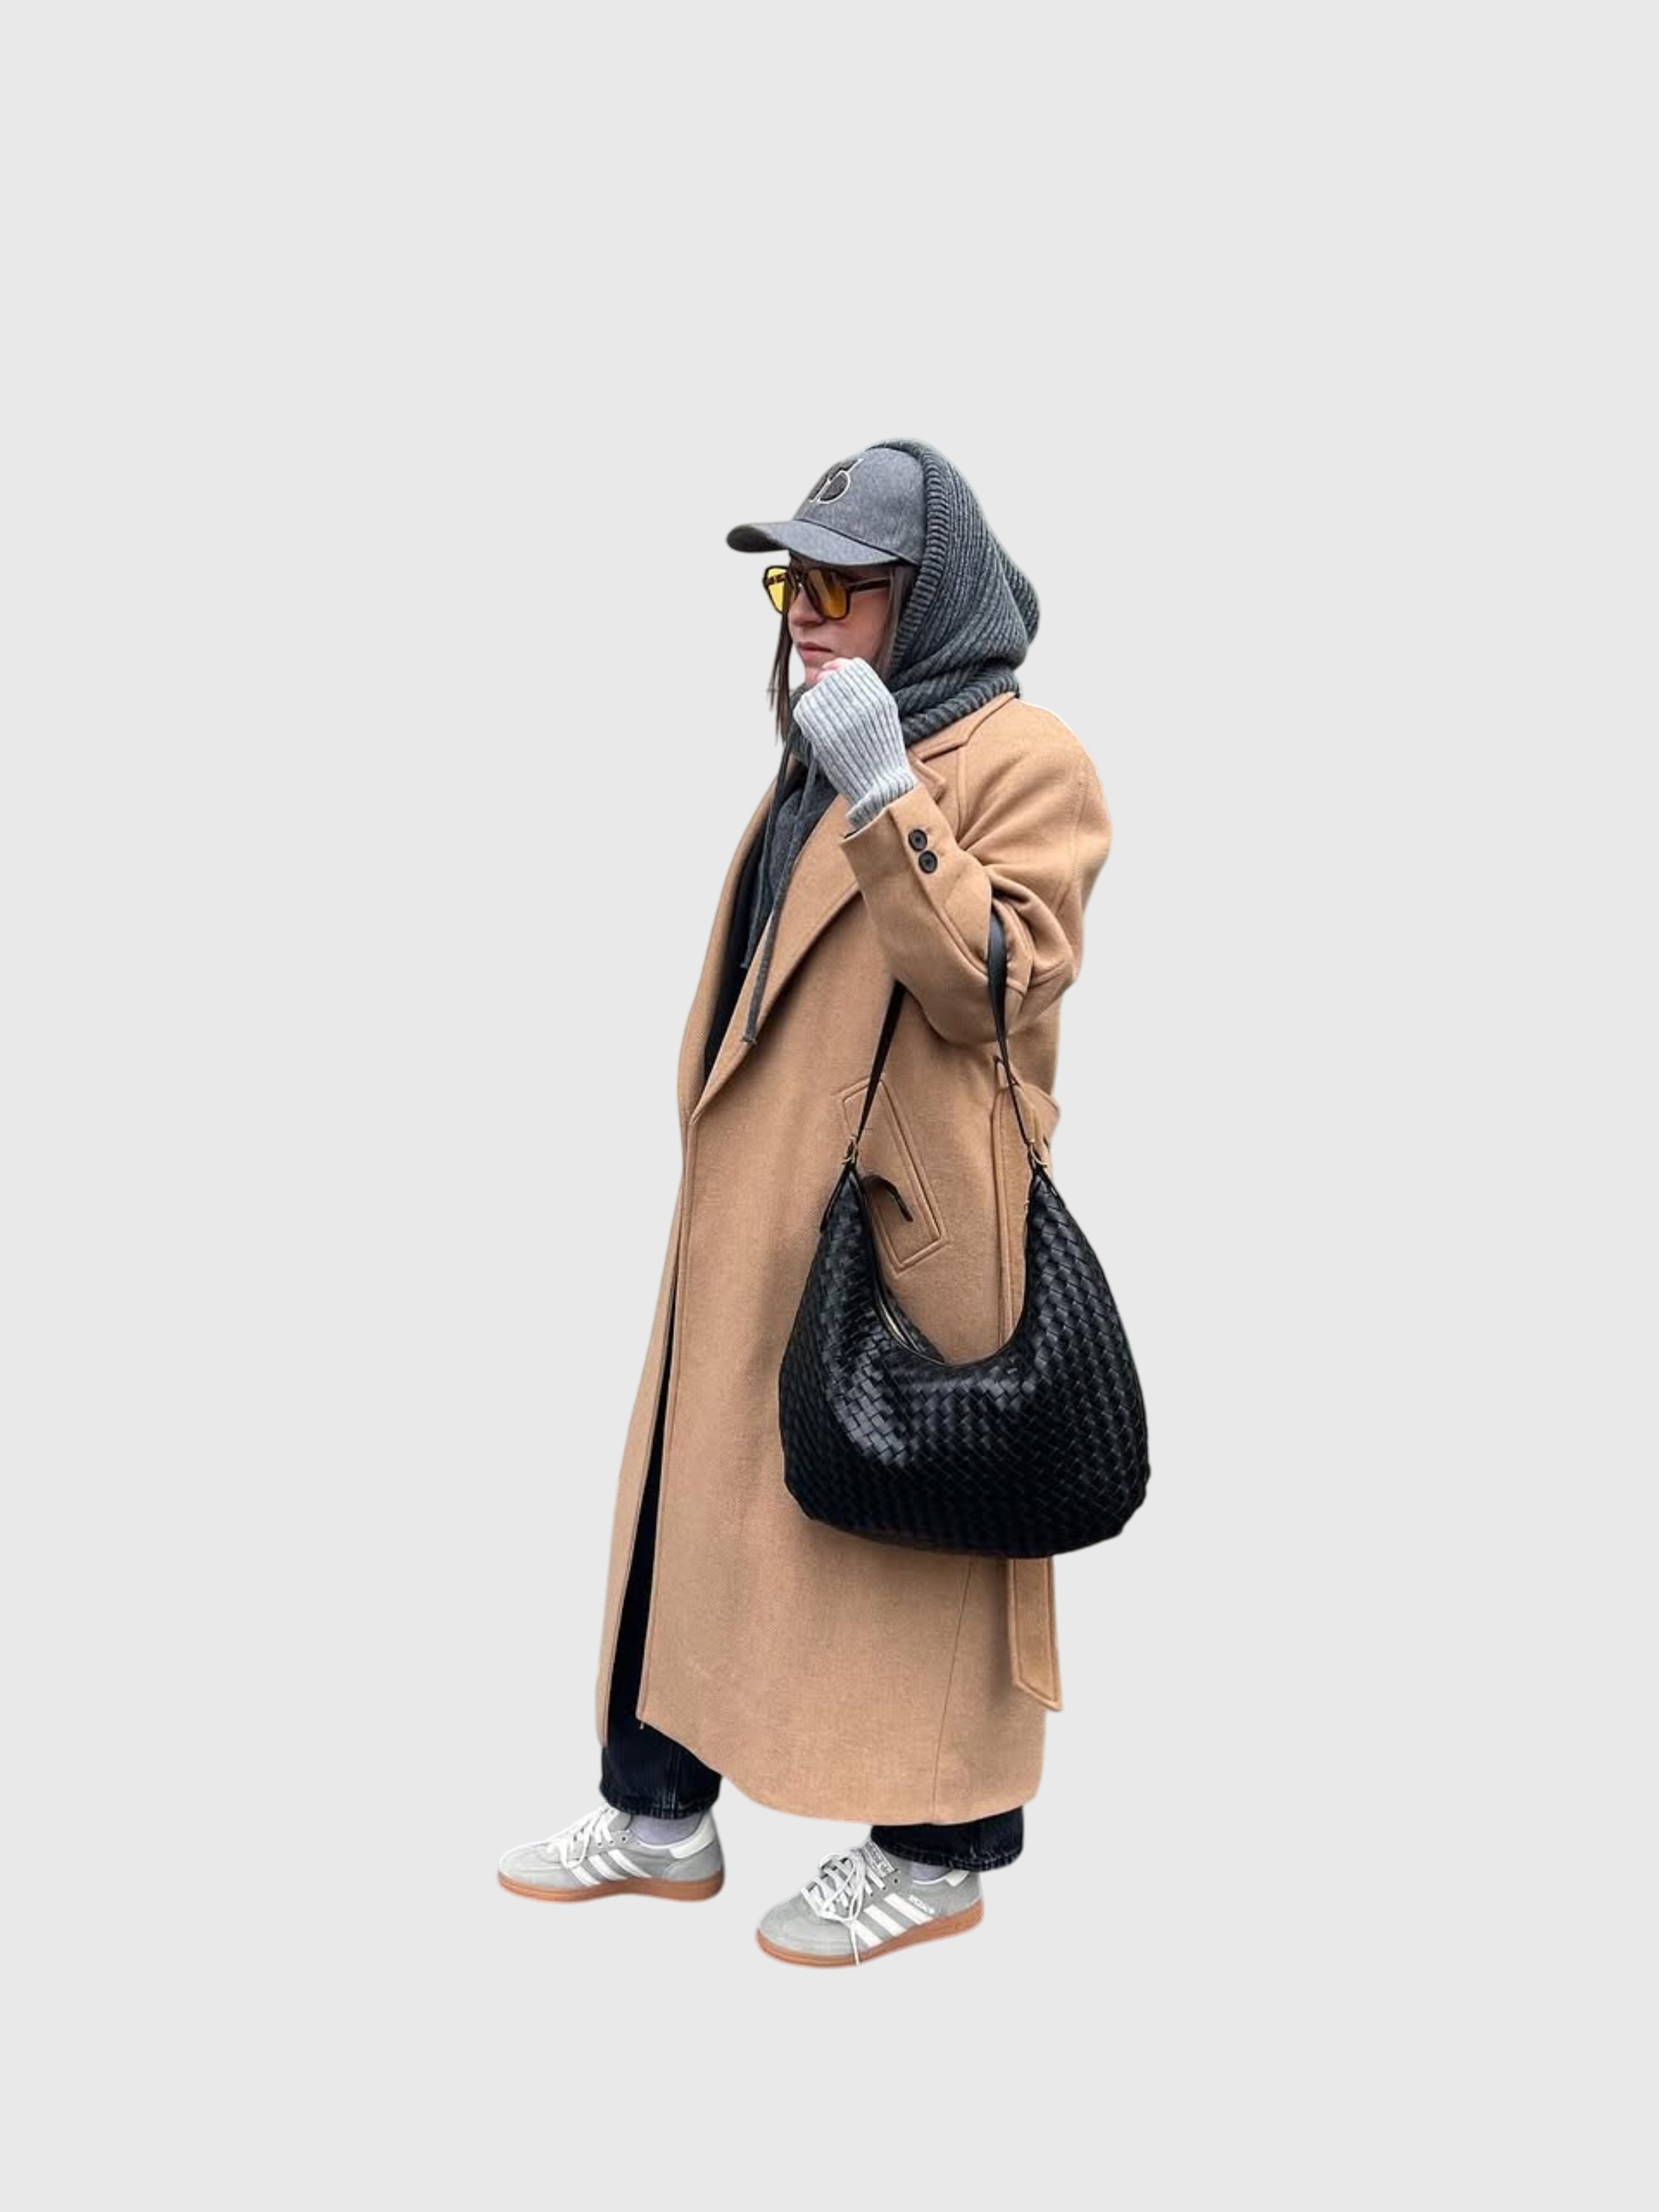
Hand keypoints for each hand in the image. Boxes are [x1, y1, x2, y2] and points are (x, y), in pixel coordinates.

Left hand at [793, 657, 917, 829]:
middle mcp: (861, 705)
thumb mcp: (885, 716)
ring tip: (825, 717)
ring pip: (817, 693)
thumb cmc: (882, 754)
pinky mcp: (825, 736)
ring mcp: (842, 721)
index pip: (852, 667)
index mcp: (879, 698)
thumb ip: (867, 692)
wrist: (880, 786)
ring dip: (816, 700)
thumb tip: (837, 671)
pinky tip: (815, 726)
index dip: (838, 668)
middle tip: (824, 694)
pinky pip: (806, 712)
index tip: (831, 672)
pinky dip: (806, 715)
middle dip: (825, 683)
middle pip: (832, 678)